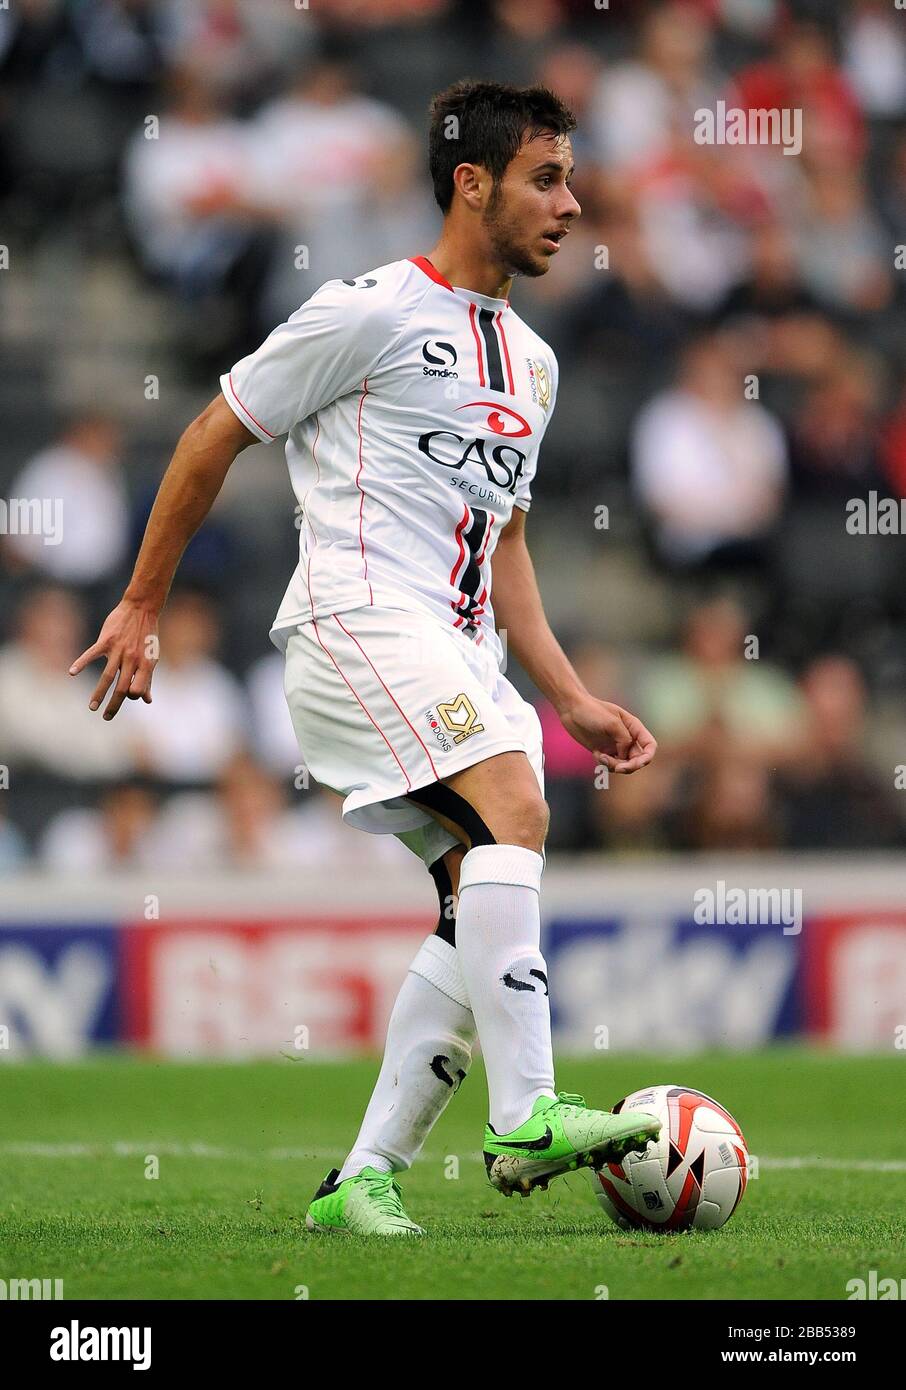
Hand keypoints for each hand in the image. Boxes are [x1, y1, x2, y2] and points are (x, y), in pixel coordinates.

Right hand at [69, 599, 159, 720]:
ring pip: (107, 677)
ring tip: (91, 708)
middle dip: (114, 706)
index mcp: (146, 664)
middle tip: (106, 718)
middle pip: (121, 688)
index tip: (124, 697)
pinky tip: (72, 673)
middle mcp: (132, 659)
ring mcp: (118, 650)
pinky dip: (81, 663)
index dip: (131, 696)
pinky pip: (92, 654)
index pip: (137, 689)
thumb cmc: (147, 635)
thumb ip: (148, 680)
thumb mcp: (152, 657)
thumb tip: (147, 701)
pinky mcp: (106, 640)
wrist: (141, 608)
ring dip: (98, 694)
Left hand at [559, 694, 656, 773]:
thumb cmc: (591, 711)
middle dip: (629, 766)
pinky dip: (604, 764)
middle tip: (618, 768)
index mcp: (633, 727)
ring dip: (614, 766)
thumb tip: (625, 756)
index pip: (650, 746)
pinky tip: (595, 754)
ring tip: (601, 757)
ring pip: (623, 765)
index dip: (647, 757)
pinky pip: (610, 765)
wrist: (571, 709)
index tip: (638, 763)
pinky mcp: (603, 751)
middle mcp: (626, 738)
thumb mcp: (612, 723)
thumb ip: (624, 740)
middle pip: (637, 759)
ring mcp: (615, 745)